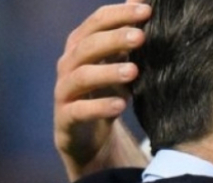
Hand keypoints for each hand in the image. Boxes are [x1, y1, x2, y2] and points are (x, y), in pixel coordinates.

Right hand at [54, 0, 151, 180]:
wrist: (90, 139)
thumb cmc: (107, 93)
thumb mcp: (120, 63)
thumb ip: (128, 37)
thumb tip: (142, 1)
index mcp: (81, 46)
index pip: (96, 22)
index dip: (119, 14)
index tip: (147, 11)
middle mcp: (68, 65)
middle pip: (87, 46)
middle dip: (114, 39)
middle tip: (141, 37)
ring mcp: (64, 92)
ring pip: (81, 77)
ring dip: (108, 72)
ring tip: (134, 72)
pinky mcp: (65, 120)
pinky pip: (79, 111)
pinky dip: (99, 107)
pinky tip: (121, 105)